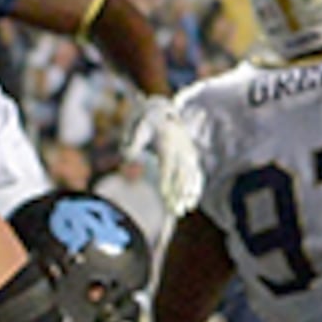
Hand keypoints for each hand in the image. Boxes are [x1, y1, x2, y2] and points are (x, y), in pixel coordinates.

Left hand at [123, 98, 203, 224]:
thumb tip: (126, 156)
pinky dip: (194, 189)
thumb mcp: (137, 127)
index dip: (167, 182)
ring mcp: (189, 153)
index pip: (167, 166)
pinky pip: (196, 175)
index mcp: (167, 142)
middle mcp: (181, 148)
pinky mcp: (192, 157)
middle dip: (178, 194)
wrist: (163, 109)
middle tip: (174, 212)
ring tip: (181, 211)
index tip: (163, 197)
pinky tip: (190, 204)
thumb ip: (132, 142)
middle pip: (181, 175)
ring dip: (187, 195)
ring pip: (190, 177)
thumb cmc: (146, 121)